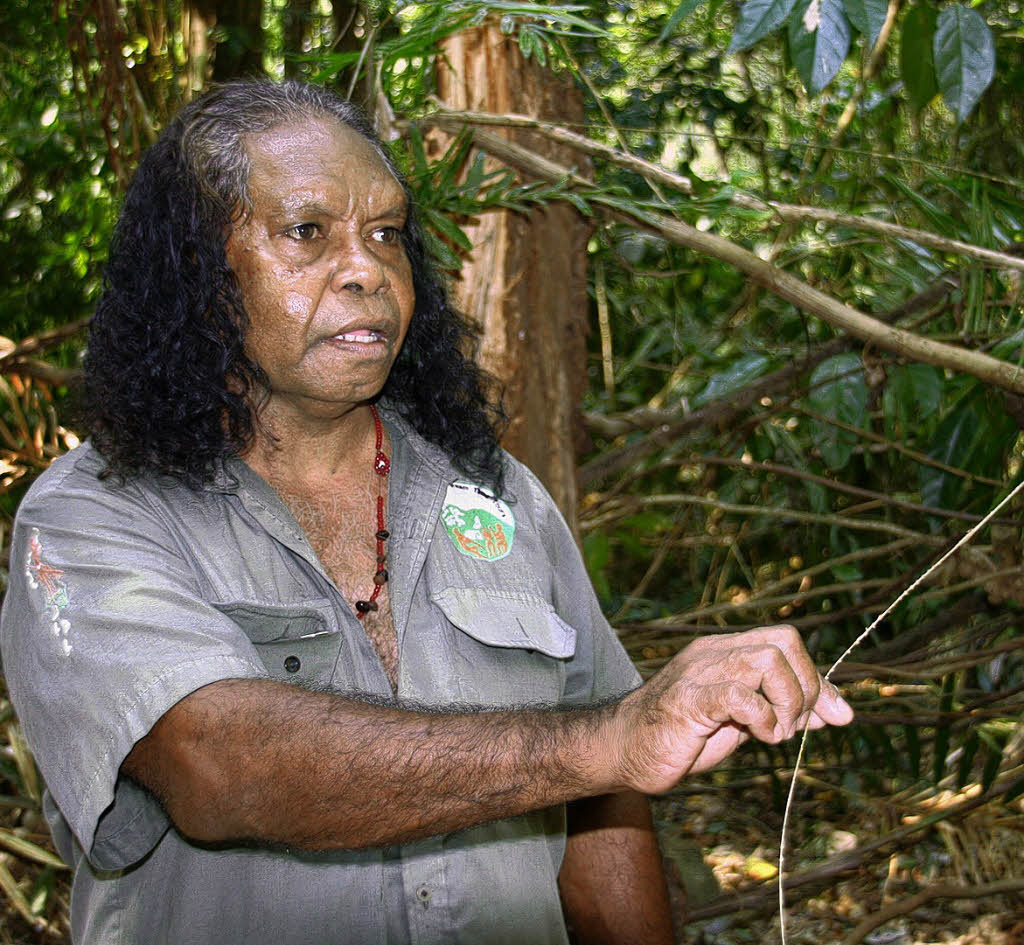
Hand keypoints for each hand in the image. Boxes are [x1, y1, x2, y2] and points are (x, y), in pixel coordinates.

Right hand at [609, 625, 852, 793]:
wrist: (622, 750)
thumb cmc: (681, 737)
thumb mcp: (742, 722)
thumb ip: (780, 709)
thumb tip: (835, 712)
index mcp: (726, 651)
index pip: (787, 641)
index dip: (818, 679)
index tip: (835, 717)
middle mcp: (714, 653)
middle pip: (785, 641)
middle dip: (807, 687)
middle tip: (793, 725)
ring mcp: (699, 672)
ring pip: (767, 660)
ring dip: (787, 703)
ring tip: (774, 733)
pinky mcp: (687, 700)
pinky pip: (739, 694)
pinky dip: (763, 718)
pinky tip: (757, 736)